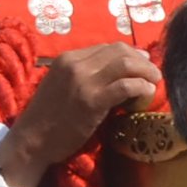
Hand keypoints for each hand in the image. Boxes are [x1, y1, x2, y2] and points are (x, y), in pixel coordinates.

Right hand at [5, 45, 164, 183]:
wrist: (31, 140)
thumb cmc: (47, 117)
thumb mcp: (62, 85)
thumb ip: (84, 75)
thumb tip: (115, 72)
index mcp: (68, 58)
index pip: (107, 47)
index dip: (130, 53)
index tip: (142, 64)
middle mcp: (76, 64)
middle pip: (120, 51)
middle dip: (142, 60)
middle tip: (153, 73)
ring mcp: (84, 81)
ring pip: (126, 64)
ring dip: (146, 71)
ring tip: (154, 82)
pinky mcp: (93, 101)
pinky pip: (125, 86)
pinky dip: (141, 88)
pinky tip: (146, 95)